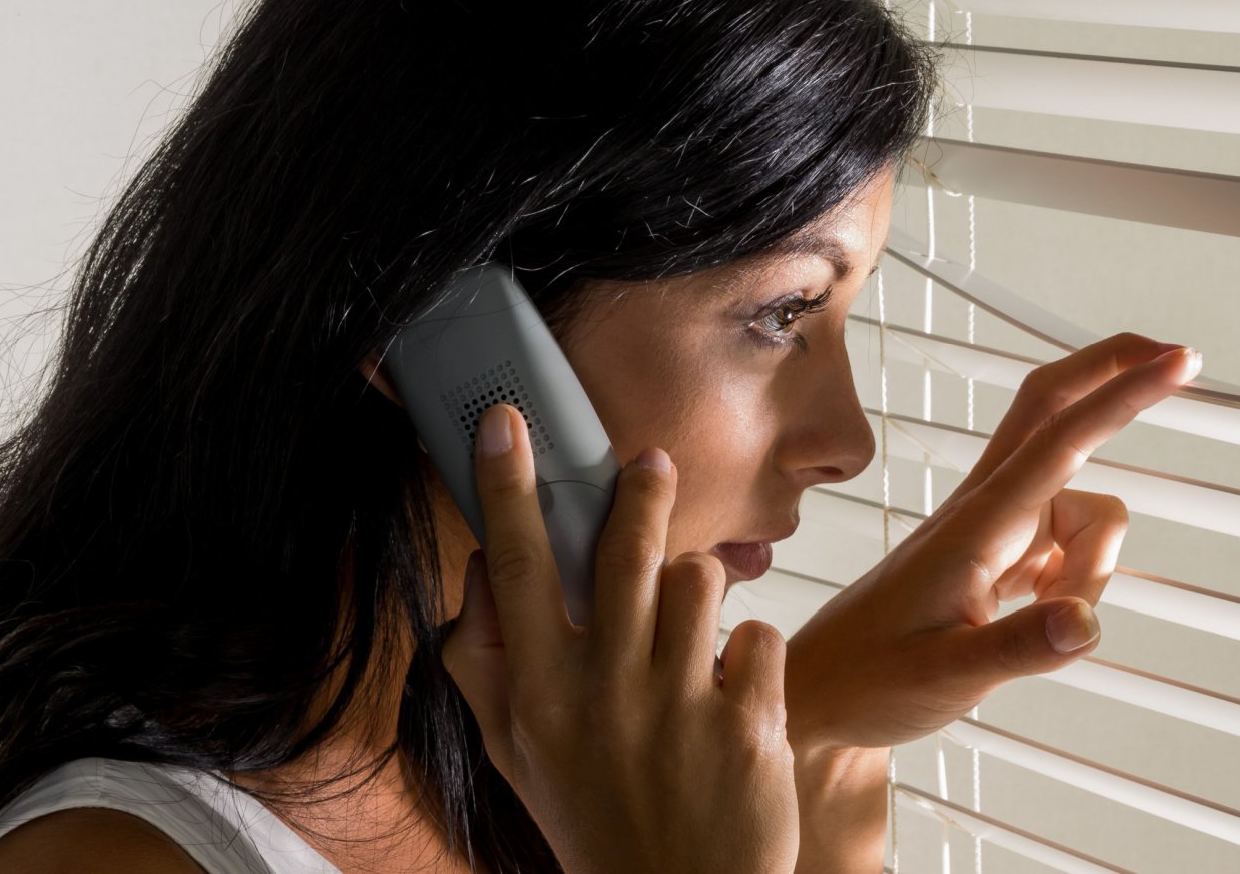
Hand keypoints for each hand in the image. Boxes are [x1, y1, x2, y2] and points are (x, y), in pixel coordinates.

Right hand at [442, 404, 798, 873]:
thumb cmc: (590, 816)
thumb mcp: (513, 752)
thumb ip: (483, 659)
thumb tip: (481, 569)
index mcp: (542, 693)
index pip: (517, 567)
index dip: (508, 487)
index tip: (506, 423)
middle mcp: (607, 690)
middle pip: (625, 549)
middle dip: (640, 491)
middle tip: (650, 465)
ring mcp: (682, 705)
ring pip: (700, 580)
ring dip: (699, 589)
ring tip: (691, 632)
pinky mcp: (750, 723)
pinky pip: (757, 634)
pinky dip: (748, 653)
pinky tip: (732, 693)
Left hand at [784, 334, 1201, 751]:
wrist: (821, 692)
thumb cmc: (868, 678)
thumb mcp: (946, 675)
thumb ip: (1019, 648)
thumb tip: (1085, 622)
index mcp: (976, 525)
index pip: (1061, 441)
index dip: (1123, 395)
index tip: (1177, 362)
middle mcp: (986, 512)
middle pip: (1055, 410)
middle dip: (1113, 377)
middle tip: (1177, 364)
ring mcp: (994, 532)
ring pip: (1084, 508)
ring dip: (1095, 562)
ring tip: (1042, 625)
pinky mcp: (999, 557)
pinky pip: (1069, 545)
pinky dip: (1079, 577)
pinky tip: (1037, 618)